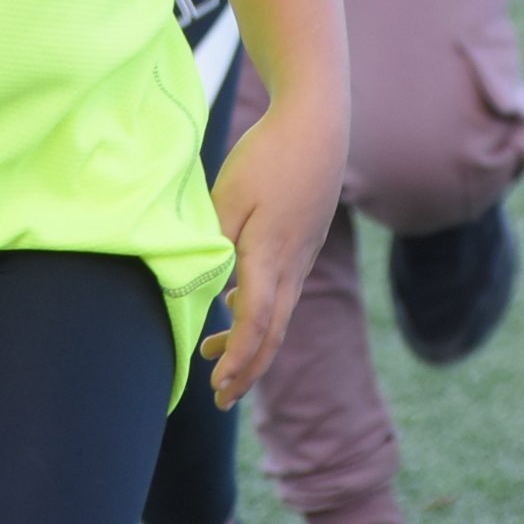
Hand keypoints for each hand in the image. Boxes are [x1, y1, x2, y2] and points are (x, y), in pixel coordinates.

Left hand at [200, 98, 344, 406]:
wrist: (317, 126)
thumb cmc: (267, 156)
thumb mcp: (228, 195)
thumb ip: (214, 241)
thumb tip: (206, 283)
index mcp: (270, 256)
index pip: (255, 323)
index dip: (237, 358)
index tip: (218, 383)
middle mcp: (292, 265)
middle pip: (272, 332)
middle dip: (246, 369)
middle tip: (221, 397)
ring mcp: (302, 256)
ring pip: (278, 314)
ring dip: (249, 341)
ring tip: (214, 355)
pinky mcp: (304, 243)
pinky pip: (283, 290)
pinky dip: (260, 311)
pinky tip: (235, 304)